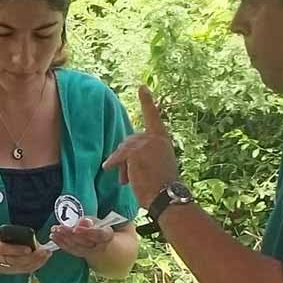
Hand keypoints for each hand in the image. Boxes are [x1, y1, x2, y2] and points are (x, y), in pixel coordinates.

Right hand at [0, 231, 52, 276]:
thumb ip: (12, 237)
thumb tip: (31, 239)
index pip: (5, 250)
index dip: (17, 250)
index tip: (30, 248)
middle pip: (15, 261)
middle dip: (32, 257)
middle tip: (45, 252)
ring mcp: (0, 267)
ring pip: (19, 268)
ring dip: (34, 263)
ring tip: (45, 256)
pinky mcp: (5, 272)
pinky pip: (20, 271)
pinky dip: (31, 267)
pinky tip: (40, 263)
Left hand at [50, 217, 114, 258]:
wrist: (101, 241)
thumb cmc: (99, 227)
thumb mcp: (97, 221)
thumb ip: (90, 221)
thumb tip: (83, 222)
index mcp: (106, 235)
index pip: (98, 234)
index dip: (87, 232)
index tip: (76, 229)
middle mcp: (98, 246)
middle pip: (84, 241)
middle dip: (69, 234)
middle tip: (59, 227)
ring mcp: (89, 252)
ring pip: (76, 247)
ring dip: (63, 239)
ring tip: (54, 231)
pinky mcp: (81, 254)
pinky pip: (70, 250)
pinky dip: (61, 243)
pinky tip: (54, 237)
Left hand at [102, 86, 180, 211]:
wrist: (167, 196)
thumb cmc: (162, 186)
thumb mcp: (157, 163)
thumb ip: (145, 152)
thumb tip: (123, 154)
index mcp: (162, 139)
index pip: (153, 116)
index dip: (147, 101)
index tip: (142, 86)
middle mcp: (155, 137)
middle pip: (129, 141)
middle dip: (124, 158)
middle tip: (127, 177)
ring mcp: (145, 143)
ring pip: (123, 150)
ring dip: (121, 166)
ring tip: (127, 181)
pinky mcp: (135, 151)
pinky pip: (119, 157)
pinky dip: (116, 166)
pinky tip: (119, 176)